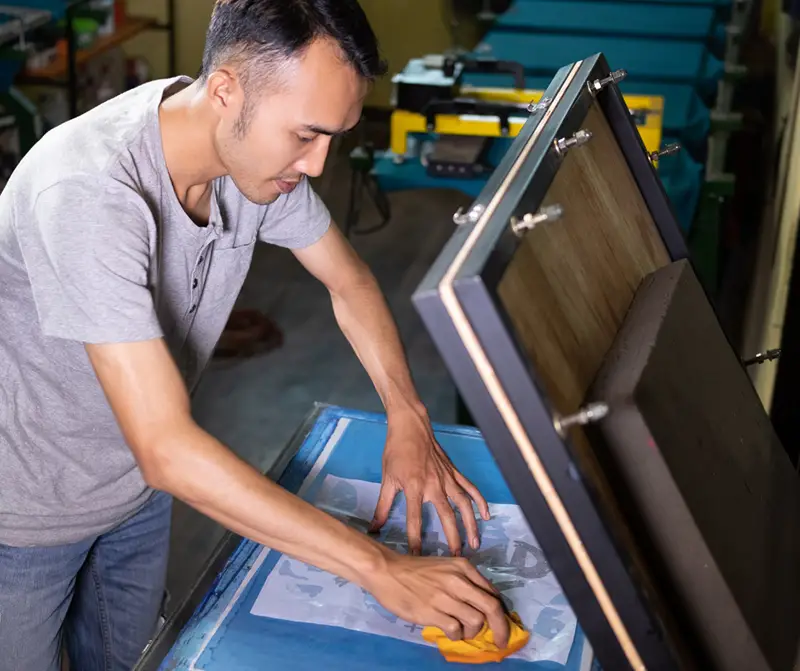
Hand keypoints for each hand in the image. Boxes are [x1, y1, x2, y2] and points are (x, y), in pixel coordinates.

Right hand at [364, 549, 509, 647]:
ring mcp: (445, 597)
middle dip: (501, 628)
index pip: (493, 593)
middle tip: (502, 641)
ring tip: (462, 631)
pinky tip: (448, 631)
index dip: (502, 612)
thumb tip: (485, 604)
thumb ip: (466, 582)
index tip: (503, 624)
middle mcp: (458, 580)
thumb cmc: (416, 570)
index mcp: (464, 567)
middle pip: (492, 608)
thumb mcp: (446, 568)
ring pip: (476, 621)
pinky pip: (456, 630)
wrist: (387, 571)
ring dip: (473, 632)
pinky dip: (456, 635)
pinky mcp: (432, 612)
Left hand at [370, 410, 490, 554]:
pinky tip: (485, 515)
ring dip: (470, 524)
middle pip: (447, 516)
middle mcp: (435, 485)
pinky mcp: (454, 472)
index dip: (415, 539)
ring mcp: (448, 478)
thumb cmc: (396, 452)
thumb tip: (374, 528)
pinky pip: (470, 488)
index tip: (418, 557)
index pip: (415, 519)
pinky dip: (479, 501)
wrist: (411, 427)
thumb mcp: (387, 479)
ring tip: (474, 543)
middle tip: (456, 558)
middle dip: (452, 538)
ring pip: (464, 504)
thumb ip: (383, 506)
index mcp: (415, 487)